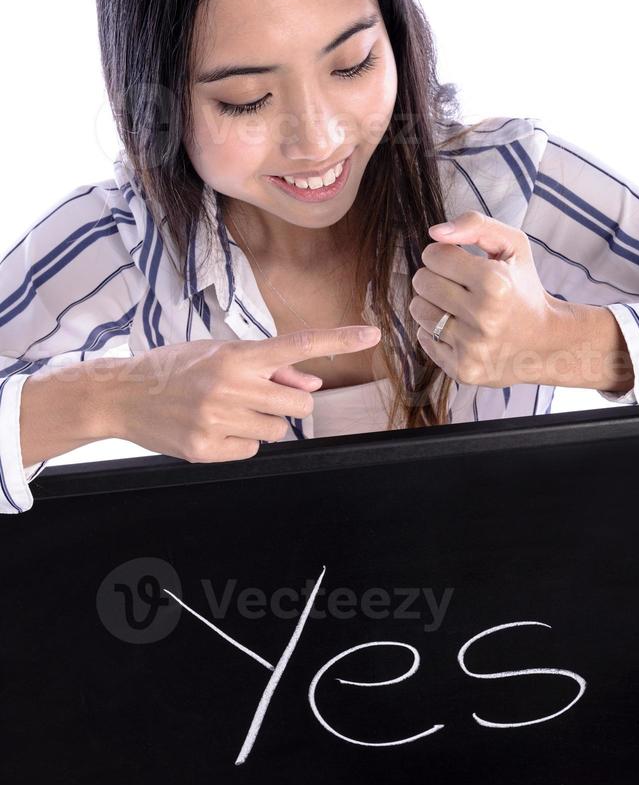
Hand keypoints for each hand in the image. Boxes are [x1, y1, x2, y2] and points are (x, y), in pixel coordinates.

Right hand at [110, 326, 380, 462]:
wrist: (120, 395)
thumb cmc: (174, 369)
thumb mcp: (219, 354)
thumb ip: (269, 368)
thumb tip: (311, 382)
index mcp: (236, 356)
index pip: (298, 345)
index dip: (338, 339)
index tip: (371, 333)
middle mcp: (231, 387)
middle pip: (301, 404)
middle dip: (289, 402)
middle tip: (259, 397)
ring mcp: (219, 421)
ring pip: (279, 431)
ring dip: (263, 423)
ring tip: (227, 411)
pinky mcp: (207, 450)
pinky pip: (252, 451)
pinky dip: (241, 443)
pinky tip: (214, 429)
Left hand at [409, 210, 557, 387]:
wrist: (546, 343)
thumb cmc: (524, 288)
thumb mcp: (513, 245)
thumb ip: (475, 224)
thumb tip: (435, 233)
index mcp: (495, 282)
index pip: (433, 255)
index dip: (443, 255)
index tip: (460, 263)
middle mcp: (484, 317)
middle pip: (421, 282)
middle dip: (435, 278)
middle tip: (459, 286)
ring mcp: (472, 347)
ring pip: (417, 310)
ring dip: (433, 304)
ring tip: (458, 307)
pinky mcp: (463, 369)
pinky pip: (423, 338)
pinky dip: (437, 331)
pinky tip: (462, 330)